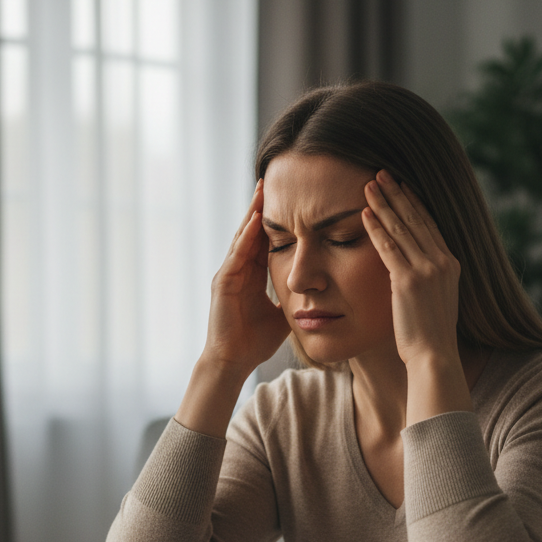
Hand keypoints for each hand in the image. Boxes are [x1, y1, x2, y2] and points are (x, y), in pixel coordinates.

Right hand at [202, 179, 290, 376]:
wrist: (233, 362)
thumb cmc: (254, 343)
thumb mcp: (283, 315)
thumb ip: (295, 300)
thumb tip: (317, 292)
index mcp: (251, 276)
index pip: (264, 240)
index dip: (275, 220)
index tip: (287, 199)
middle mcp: (238, 270)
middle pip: (251, 231)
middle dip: (261, 207)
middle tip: (271, 180)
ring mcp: (228, 274)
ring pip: (242, 237)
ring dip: (252, 214)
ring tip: (262, 190)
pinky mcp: (223, 283)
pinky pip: (236, 255)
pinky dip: (246, 237)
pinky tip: (255, 220)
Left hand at [361, 170, 460, 368]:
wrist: (435, 356)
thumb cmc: (430, 337)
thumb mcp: (436, 301)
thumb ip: (427, 281)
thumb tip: (412, 273)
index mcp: (451, 264)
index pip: (430, 225)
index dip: (414, 203)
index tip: (402, 186)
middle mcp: (442, 261)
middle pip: (416, 219)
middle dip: (397, 194)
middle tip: (382, 173)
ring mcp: (427, 269)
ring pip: (401, 228)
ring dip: (383, 204)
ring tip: (369, 185)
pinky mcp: (408, 281)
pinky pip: (388, 248)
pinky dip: (376, 228)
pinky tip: (365, 214)